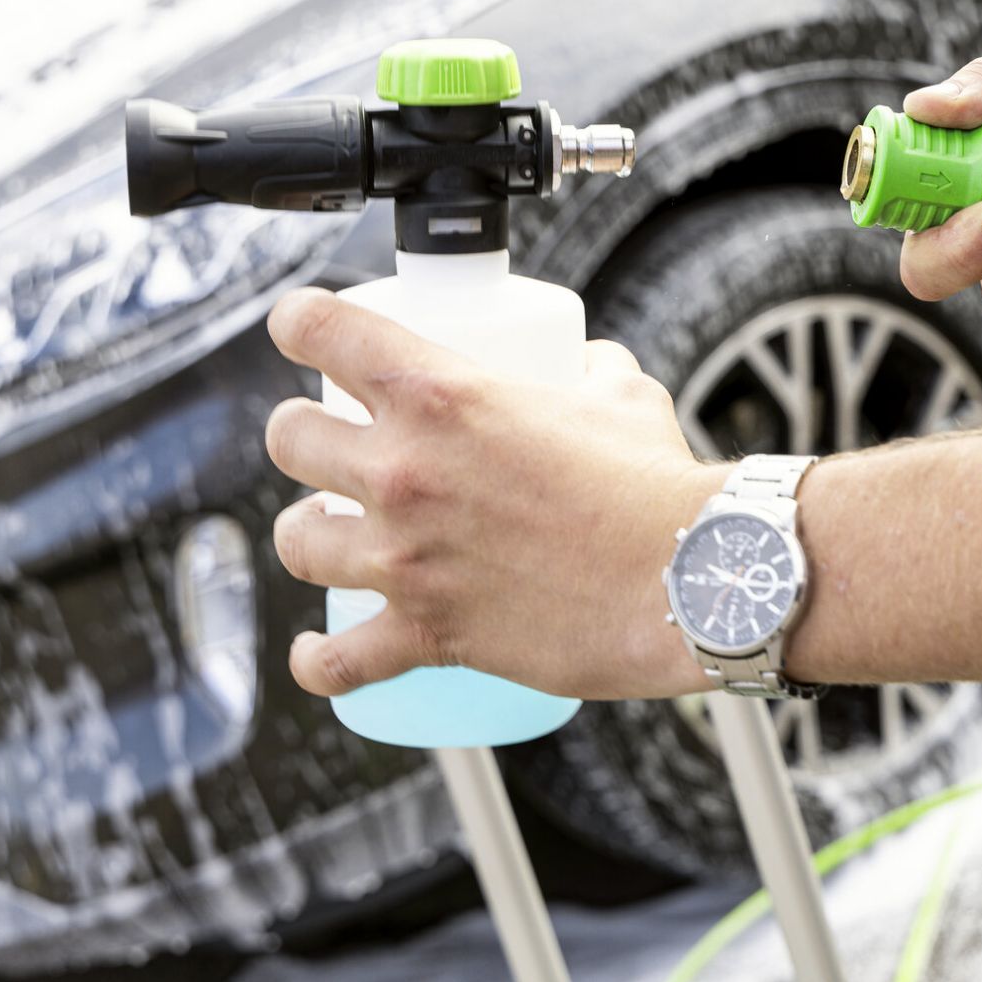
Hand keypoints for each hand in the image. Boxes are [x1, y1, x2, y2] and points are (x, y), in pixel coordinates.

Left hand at [261, 288, 724, 701]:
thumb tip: (584, 367)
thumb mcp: (623, 394)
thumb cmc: (661, 485)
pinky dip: (318, 660)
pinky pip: (336, 660)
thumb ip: (592, 369)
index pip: (323, 330)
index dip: (298, 321)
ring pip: (295, 541)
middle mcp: (404, 470)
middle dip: (301, 434)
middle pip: (290, 438)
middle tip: (327, 443)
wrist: (691, 580)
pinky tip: (316, 652)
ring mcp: (405, 557)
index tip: (298, 328)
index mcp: (442, 394)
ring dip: (305, 532)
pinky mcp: (426, 632)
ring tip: (326, 532)